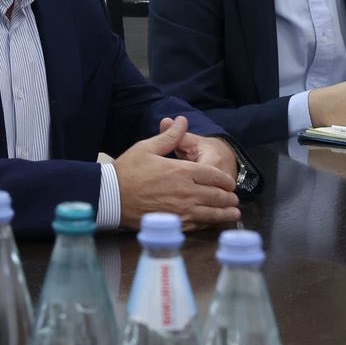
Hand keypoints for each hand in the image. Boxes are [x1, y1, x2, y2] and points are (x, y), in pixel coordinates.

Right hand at [114, 116, 239, 229]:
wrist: (111, 196)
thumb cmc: (127, 171)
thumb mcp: (147, 147)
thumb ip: (169, 136)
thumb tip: (182, 120)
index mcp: (182, 171)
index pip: (213, 176)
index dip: (224, 180)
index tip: (229, 183)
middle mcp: (186, 192)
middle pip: (217, 196)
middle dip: (228, 198)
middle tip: (234, 199)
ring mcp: (182, 210)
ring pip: (211, 213)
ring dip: (224, 214)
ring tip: (233, 214)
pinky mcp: (175, 223)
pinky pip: (198, 224)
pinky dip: (208, 223)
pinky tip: (212, 222)